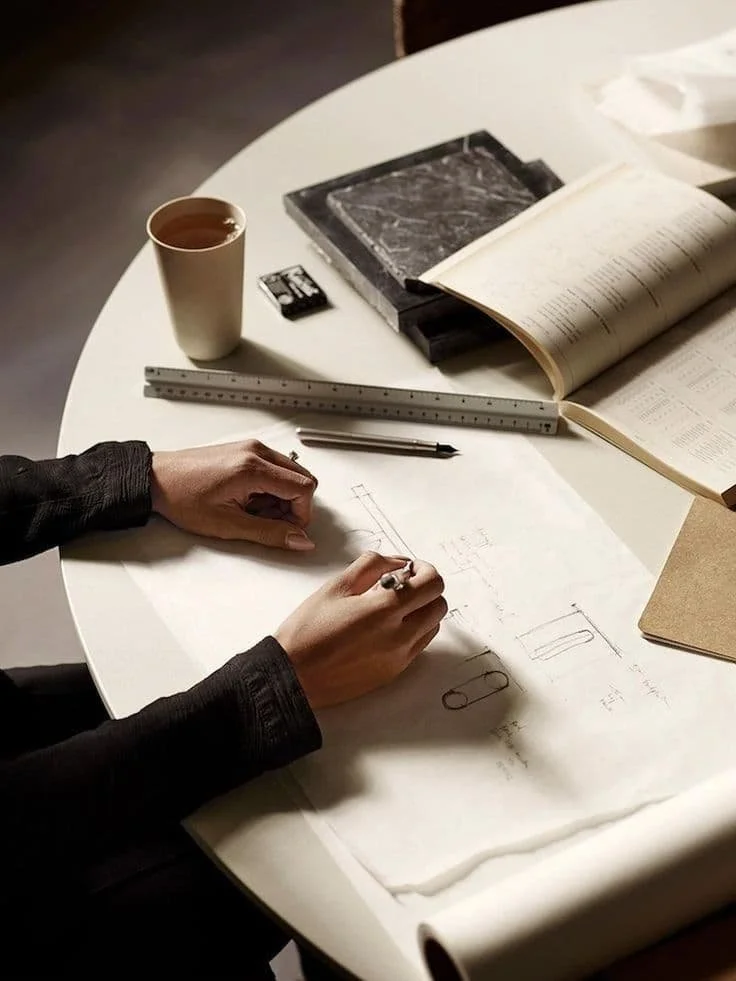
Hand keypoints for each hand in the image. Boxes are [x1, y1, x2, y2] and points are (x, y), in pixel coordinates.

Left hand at [150, 439, 317, 549]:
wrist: (156, 479)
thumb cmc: (182, 497)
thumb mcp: (228, 524)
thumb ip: (269, 533)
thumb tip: (299, 540)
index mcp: (253, 468)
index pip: (304, 488)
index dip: (301, 514)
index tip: (287, 528)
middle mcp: (256, 451)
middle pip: (302, 478)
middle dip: (293, 505)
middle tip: (269, 521)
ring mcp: (251, 448)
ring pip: (290, 473)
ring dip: (281, 496)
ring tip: (253, 510)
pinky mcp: (245, 450)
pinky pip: (275, 468)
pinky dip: (271, 487)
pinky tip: (249, 499)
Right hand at [275, 552, 446, 708]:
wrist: (293, 676)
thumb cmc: (307, 631)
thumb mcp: (336, 586)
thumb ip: (372, 565)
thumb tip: (400, 562)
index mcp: (384, 610)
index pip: (432, 584)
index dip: (426, 570)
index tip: (411, 568)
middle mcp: (399, 636)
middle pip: (439, 605)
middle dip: (426, 590)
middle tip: (403, 585)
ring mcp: (399, 658)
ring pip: (432, 626)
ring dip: (422, 611)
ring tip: (393, 607)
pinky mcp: (393, 672)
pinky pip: (418, 646)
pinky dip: (412, 631)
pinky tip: (386, 627)